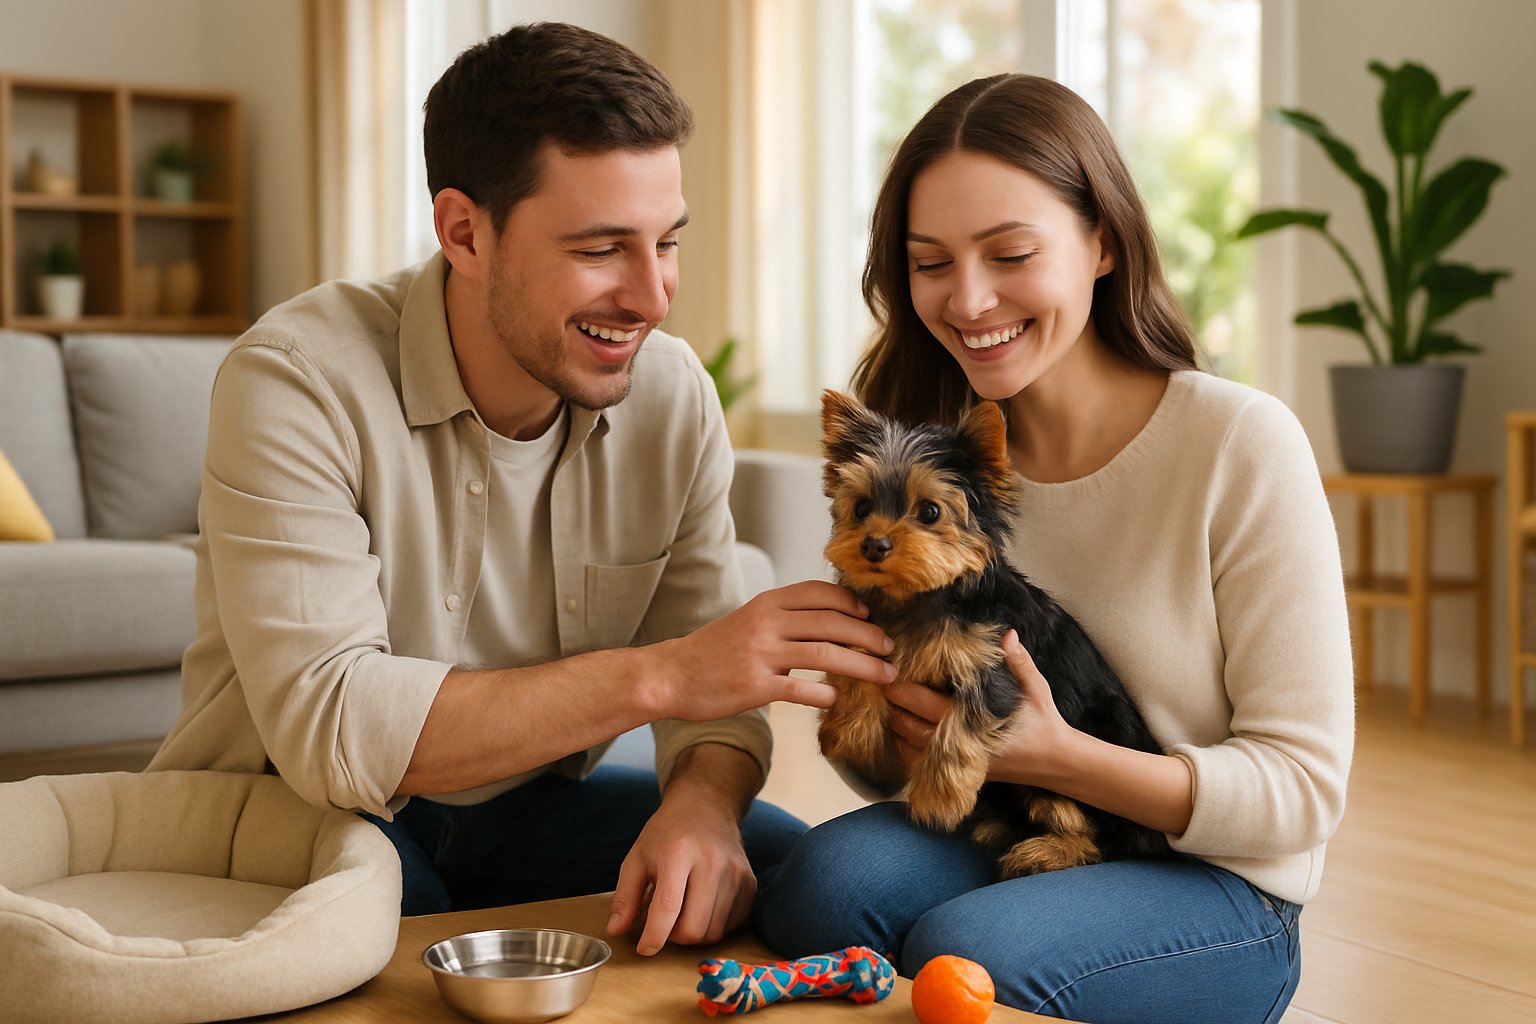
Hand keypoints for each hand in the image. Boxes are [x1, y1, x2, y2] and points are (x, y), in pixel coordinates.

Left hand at [605, 789, 753, 955]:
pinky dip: (713, 925)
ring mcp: (736, 873)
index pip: (667, 908)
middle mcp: (712, 863)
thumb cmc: (668, 833)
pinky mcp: (750, 883)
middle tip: (664, 921)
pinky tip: (702, 906)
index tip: (644, 948)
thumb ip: (626, 896)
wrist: (707, 806)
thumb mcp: (637, 857)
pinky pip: (731, 925)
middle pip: (693, 929)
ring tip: (682, 910)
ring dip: (693, 933)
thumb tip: (616, 931)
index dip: (653, 937)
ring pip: (713, 933)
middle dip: (673, 936)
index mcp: (678, 853)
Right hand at [651, 580, 896, 720]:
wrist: (671, 675)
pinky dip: (824, 695)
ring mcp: (761, 654)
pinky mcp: (755, 687)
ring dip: (862, 666)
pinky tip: (837, 699)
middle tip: (889, 649)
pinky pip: (800, 690)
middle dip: (869, 637)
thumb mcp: (749, 619)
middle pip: (832, 623)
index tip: (871, 618)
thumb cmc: (713, 650)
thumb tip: (829, 622)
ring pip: (825, 655)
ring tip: (885, 675)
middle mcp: (767, 623)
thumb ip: (784, 618)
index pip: (821, 593)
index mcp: (768, 603)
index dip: (853, 604)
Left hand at [885, 630, 1073, 784]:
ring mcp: (960, 763)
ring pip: (914, 749)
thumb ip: (1019, 662)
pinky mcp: (961, 773)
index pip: (929, 706)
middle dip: (894, 707)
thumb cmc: (1044, 721)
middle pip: (913, 728)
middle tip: (880, 686)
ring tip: (887, 707)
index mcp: (978, 722)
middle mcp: (964, 746)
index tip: (890, 675)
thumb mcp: (1036, 687)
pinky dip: (907, 752)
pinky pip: (923, 767)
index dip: (905, 691)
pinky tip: (900, 735)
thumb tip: (1006, 634)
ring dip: (896, 728)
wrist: (1056, 762)